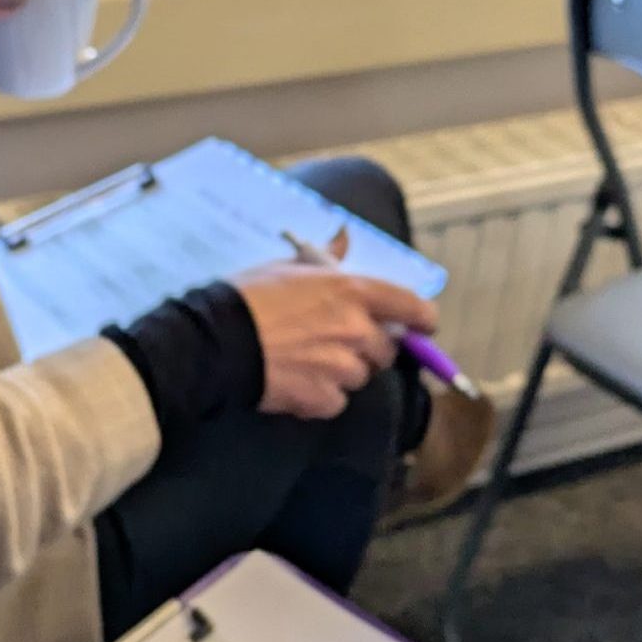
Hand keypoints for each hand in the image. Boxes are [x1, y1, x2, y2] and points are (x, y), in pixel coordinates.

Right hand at [232, 235, 439, 418]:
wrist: (217, 342)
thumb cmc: (249, 297)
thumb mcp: (289, 266)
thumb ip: (326, 260)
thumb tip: (343, 239)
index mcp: (352, 291)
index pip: (410, 306)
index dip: (422, 318)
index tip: (424, 326)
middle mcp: (356, 329)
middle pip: (385, 350)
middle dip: (368, 349)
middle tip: (337, 343)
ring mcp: (342, 367)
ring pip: (360, 377)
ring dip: (342, 373)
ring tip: (307, 362)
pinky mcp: (323, 398)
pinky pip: (336, 402)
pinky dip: (321, 397)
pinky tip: (296, 383)